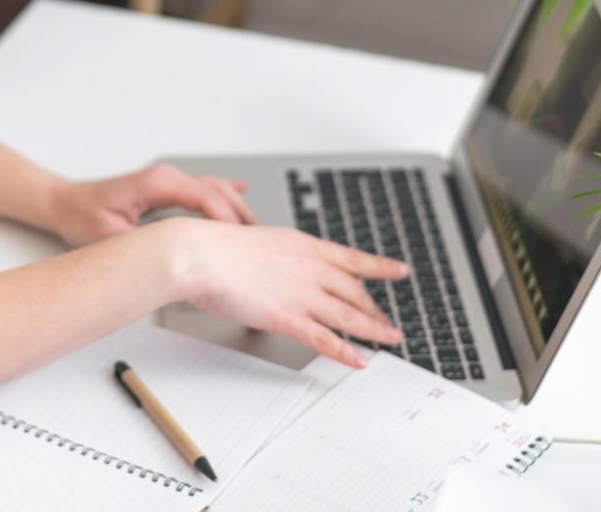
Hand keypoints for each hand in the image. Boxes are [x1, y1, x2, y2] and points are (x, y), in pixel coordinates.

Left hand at [48, 163, 257, 246]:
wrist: (65, 203)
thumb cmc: (82, 216)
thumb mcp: (112, 236)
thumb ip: (145, 245)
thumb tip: (175, 259)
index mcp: (159, 182)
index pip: (207, 198)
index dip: (228, 222)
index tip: (242, 244)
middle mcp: (167, 176)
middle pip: (218, 192)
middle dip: (241, 217)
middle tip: (260, 244)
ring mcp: (168, 180)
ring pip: (215, 189)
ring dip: (237, 208)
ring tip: (258, 232)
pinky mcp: (166, 187)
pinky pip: (204, 187)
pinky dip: (225, 193)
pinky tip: (243, 192)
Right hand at [159, 216, 409, 368]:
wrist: (200, 254)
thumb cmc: (217, 247)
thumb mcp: (259, 240)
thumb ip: (278, 255)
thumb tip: (282, 263)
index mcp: (303, 245)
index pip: (351, 258)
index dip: (379, 266)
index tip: (399, 270)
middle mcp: (309, 268)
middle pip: (354, 290)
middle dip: (375, 308)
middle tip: (388, 321)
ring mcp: (301, 293)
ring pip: (348, 315)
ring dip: (373, 329)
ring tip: (390, 339)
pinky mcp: (287, 317)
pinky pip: (324, 339)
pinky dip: (345, 351)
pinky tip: (359, 360)